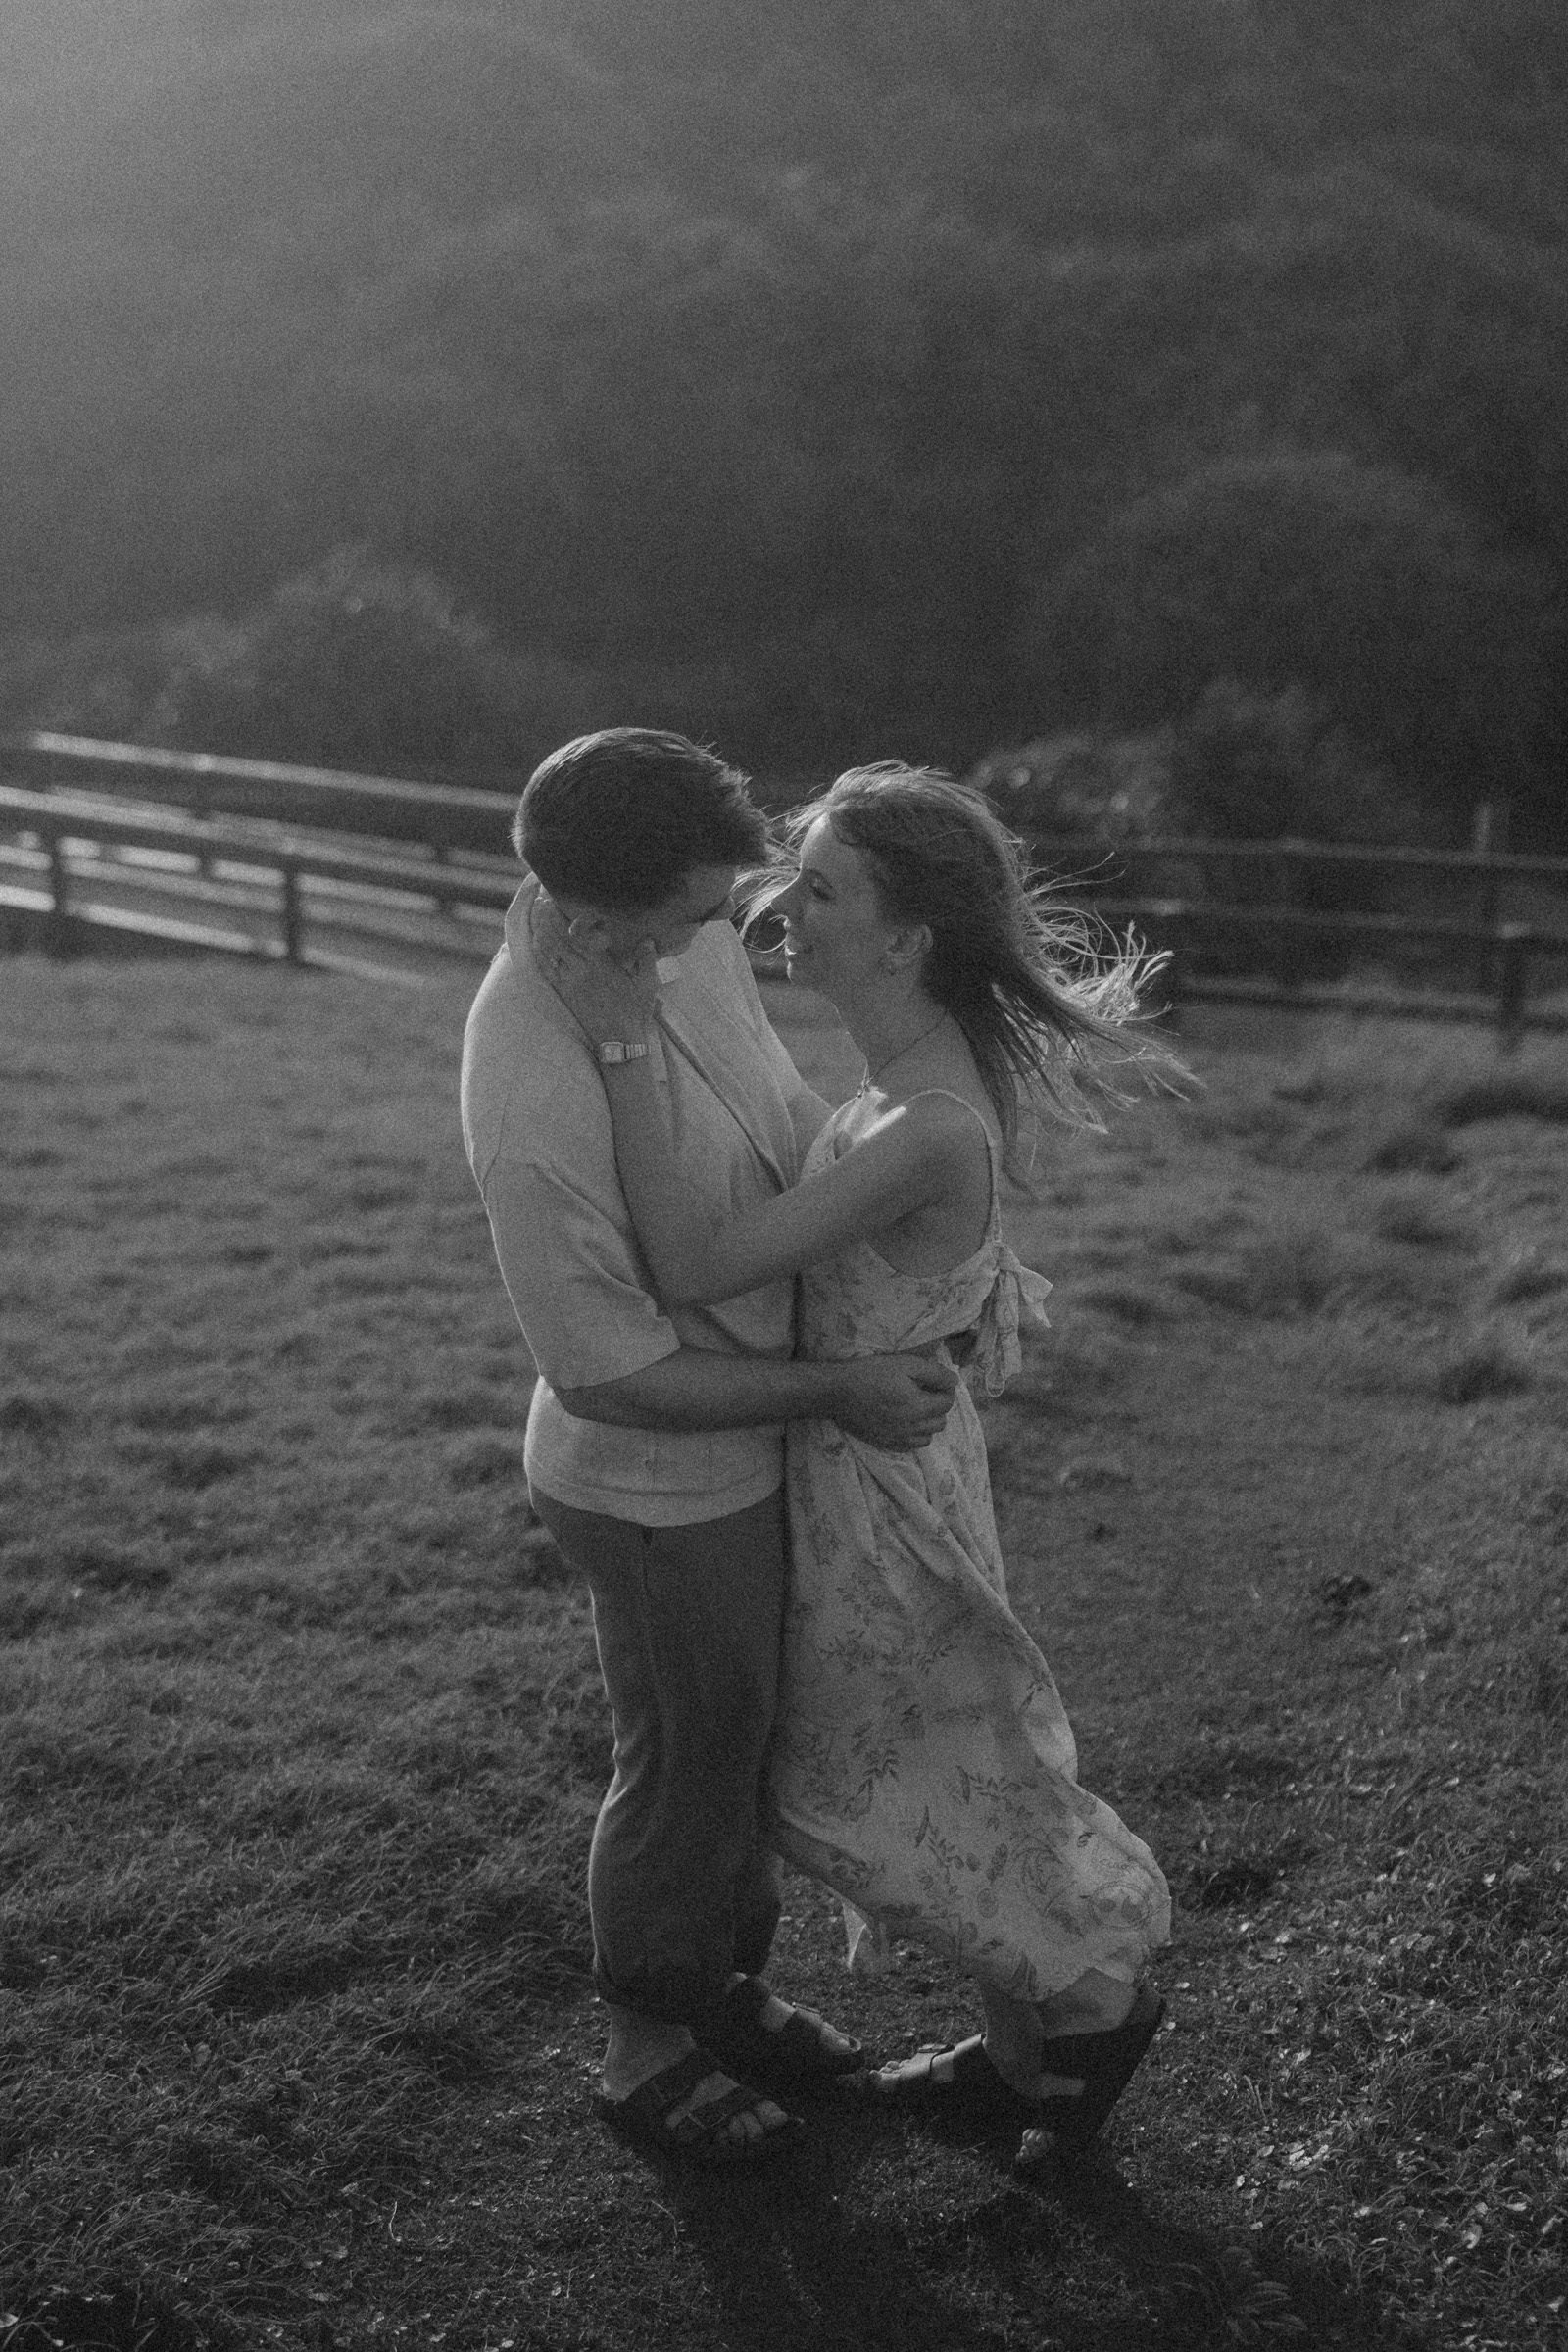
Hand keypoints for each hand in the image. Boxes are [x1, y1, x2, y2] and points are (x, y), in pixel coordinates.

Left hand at [533, 896, 659, 1046]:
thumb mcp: (648, 985)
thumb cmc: (635, 1012)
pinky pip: (548, 971)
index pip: (578, 935)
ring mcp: (571, 983)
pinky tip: (536, 943)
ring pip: (550, 953)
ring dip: (541, 933)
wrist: (619, 1041)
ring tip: (536, 916)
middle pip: (559, 940)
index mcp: (602, 965)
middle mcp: (583, 971)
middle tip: (541, 901)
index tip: (560, 902)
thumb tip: (647, 939)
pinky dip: (540, 955)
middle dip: (548, 919)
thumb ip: (646, 959)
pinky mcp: (565, 994)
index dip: (565, 918)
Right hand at [831, 1353, 958, 1450]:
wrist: (837, 1393)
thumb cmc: (871, 1373)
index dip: (945, 1389)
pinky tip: (903, 1420)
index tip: (935, 1381)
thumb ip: (933, 1373)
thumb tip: (954, 1382)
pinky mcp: (887, 1444)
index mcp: (918, 1407)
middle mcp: (912, 1428)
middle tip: (924, 1391)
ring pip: (928, 1436)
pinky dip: (914, 1434)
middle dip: (938, 1406)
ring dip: (927, 1422)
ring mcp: (899, 1439)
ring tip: (914, 1407)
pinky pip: (912, 1445)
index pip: (947, 1403)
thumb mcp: (904, 1364)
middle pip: (940, 1421)